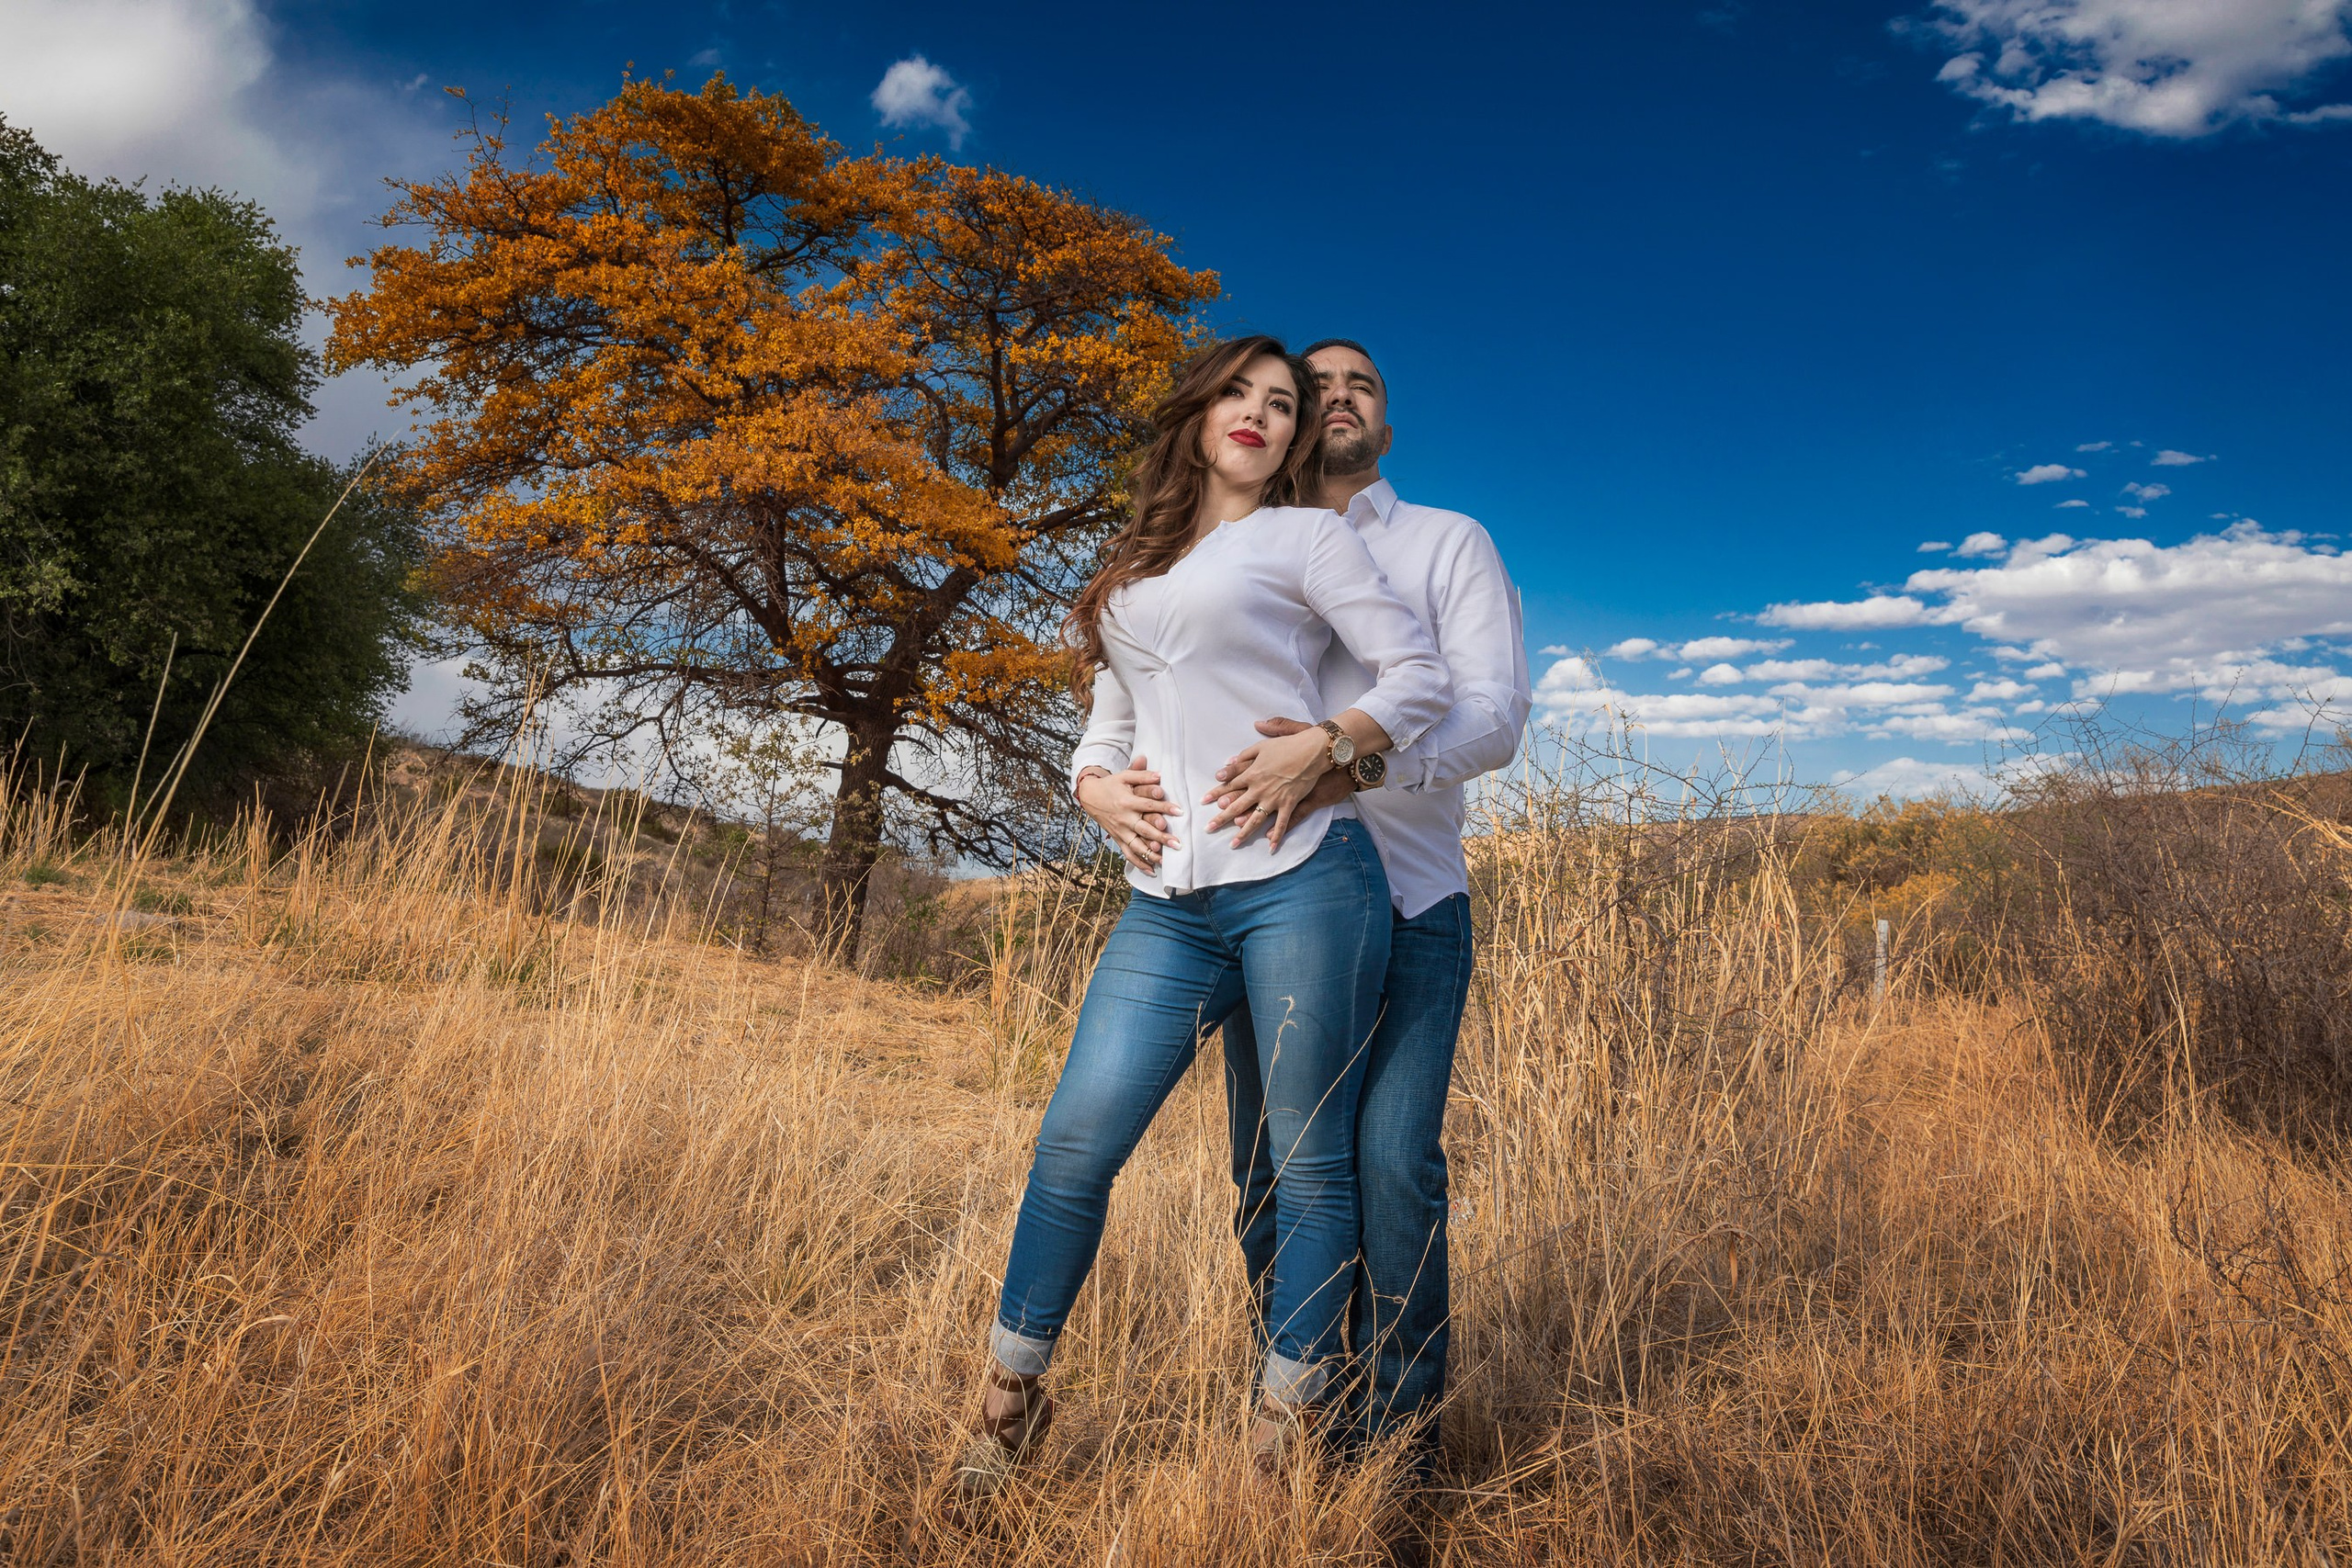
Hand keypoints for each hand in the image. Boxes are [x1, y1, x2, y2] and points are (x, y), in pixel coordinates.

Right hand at [1078, 756, 1180, 871]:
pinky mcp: (1117, 838)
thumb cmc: (1110, 785)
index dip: (1165, 808)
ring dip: (1151, 855)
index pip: (1149, 806)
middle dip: (1162, 838)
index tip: (1180, 812)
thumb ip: (1142, 775)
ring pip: (1137, 846)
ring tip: (1166, 860)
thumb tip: (1160, 774)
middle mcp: (1124, 819)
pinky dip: (1139, 863)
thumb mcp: (1124, 776)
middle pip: (1145, 830)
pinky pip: (1128, 853)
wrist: (1089, 796)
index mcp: (1127, 802)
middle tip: (1178, 844)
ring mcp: (1120, 831)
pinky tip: (1151, 870)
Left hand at [1204, 725, 1330, 849]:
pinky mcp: (1289, 803)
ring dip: (1243, 833)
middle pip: (1236, 806)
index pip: (1229, 785)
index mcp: (1252, 773)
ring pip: (1255, 819)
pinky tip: (1270, 847)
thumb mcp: (1263, 745)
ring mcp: (1274, 798)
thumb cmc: (1288, 745)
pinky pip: (1281, 823)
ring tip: (1233, 844)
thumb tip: (1230, 759)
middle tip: (1208, 829)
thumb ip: (1246, 754)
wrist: (1312, 751)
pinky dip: (1276, 835)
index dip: (1216, 793)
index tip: (1204, 801)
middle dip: (1221, 818)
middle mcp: (1259, 788)